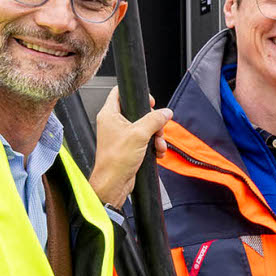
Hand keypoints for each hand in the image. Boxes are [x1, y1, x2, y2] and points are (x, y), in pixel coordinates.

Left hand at [90, 87, 171, 207]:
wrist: (114, 183)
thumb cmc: (116, 160)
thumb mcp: (139, 135)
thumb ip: (154, 120)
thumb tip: (165, 112)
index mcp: (110, 114)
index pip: (120, 92)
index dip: (136, 94)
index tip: (149, 102)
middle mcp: (113, 123)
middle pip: (138, 112)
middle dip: (153, 122)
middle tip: (157, 129)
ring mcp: (121, 135)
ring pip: (144, 127)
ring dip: (156, 136)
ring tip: (158, 145)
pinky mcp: (128, 147)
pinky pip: (145, 140)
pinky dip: (153, 146)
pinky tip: (157, 152)